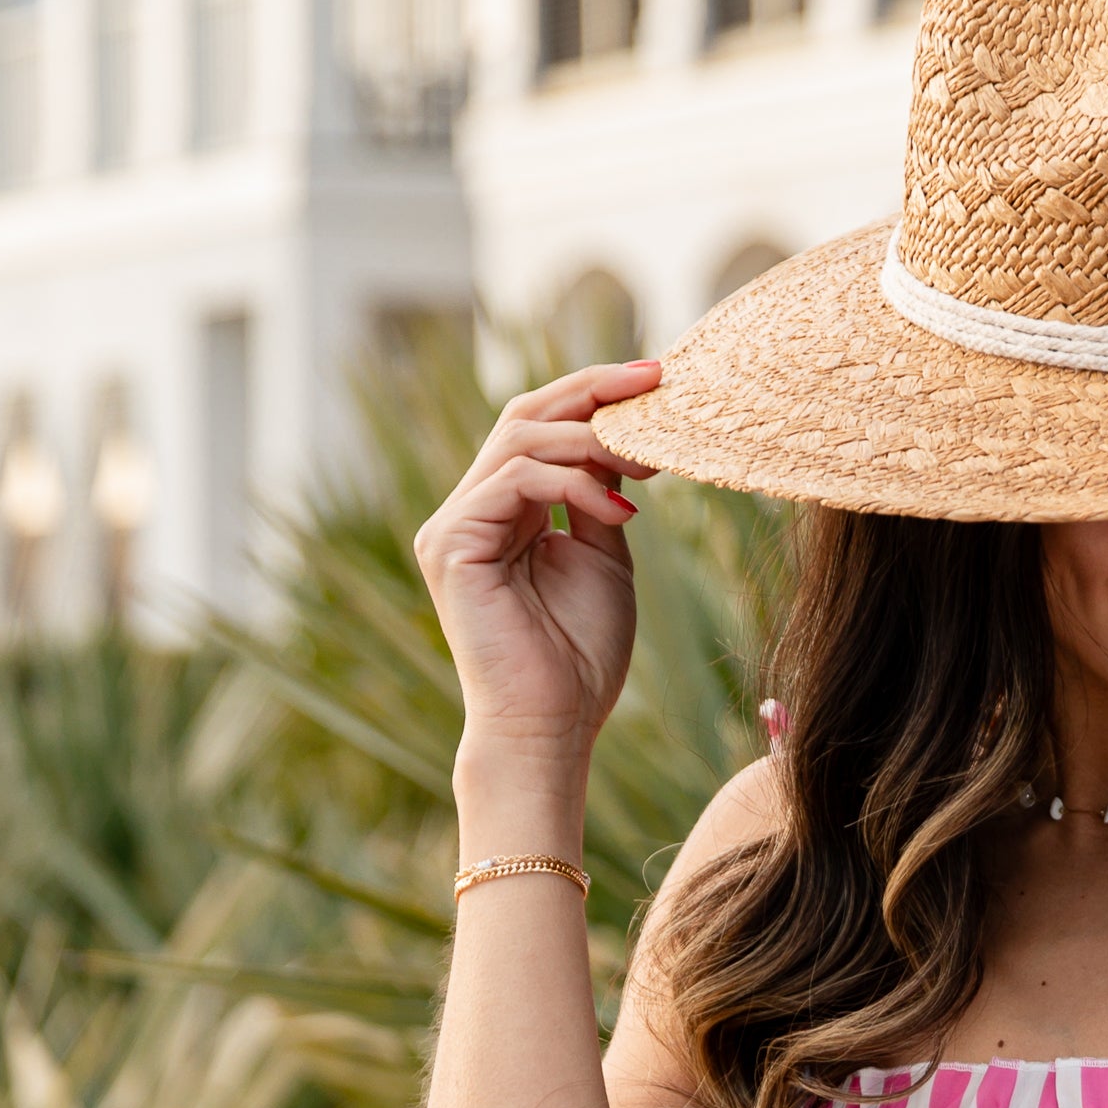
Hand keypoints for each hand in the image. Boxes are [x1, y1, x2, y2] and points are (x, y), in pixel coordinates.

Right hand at [414, 363, 658, 770]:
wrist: (552, 726)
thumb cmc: (580, 657)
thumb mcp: (605, 557)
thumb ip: (601, 496)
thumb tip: (622, 440)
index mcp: (505, 510)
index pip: (543, 427)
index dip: (595, 396)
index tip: (658, 381)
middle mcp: (471, 509)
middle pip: (525, 415)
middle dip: (594, 392)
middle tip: (656, 382)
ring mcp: (453, 524)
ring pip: (520, 439)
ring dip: (592, 440)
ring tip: (647, 461)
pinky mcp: (450, 544)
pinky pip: (513, 480)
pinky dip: (572, 483)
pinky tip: (618, 509)